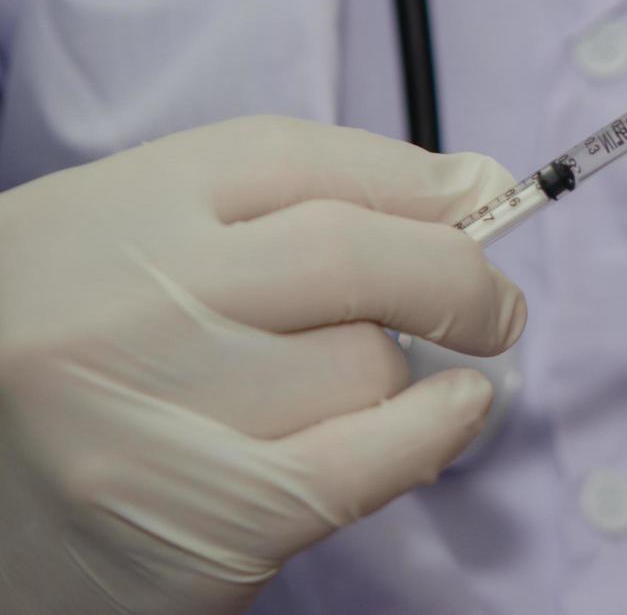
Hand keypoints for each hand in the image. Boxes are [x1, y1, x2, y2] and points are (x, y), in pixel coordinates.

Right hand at [0, 116, 525, 613]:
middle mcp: (128, 303)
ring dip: (391, 377)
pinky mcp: (199, 522)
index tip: (480, 199)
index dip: (415, 180)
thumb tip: (476, 187)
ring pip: (365, 366)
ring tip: (336, 390)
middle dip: (456, 275)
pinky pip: (367, 463)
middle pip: (353, 254)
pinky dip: (435, 432)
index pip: (298, 158)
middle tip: (494, 304)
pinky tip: (453, 411)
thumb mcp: (144, 240)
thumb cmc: (79, 353)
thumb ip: (293, 202)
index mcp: (115, 212)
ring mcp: (156, 415)